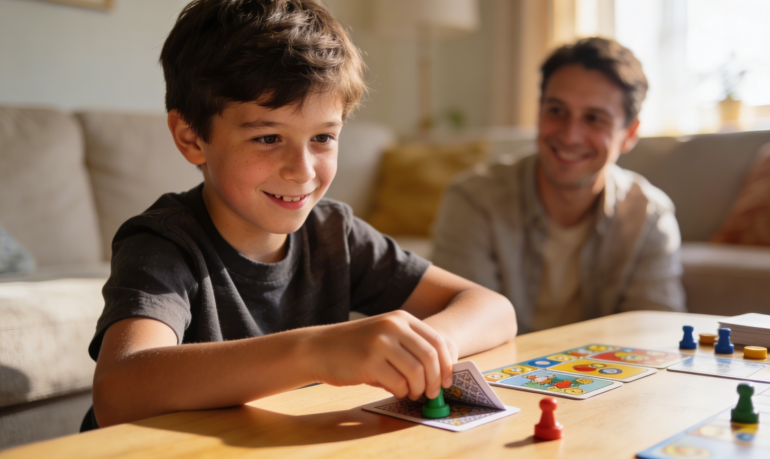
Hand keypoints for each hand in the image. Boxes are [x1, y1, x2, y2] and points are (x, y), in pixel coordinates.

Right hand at [309, 310, 454, 400]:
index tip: (447, 380)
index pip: (437, 341)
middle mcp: (393, 326)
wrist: (318, 348)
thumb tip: (437, 374)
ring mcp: (381, 343)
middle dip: (436, 380)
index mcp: (401, 318)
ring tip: (412, 394)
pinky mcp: (370, 362)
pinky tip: (396, 391)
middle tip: (433, 393)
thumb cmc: (354, 347)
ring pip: (417, 372)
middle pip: (430, 357)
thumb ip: (408, 348)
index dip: (447, 364)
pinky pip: (398, 383)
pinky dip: (401, 392)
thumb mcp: (384, 335)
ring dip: (419, 389)